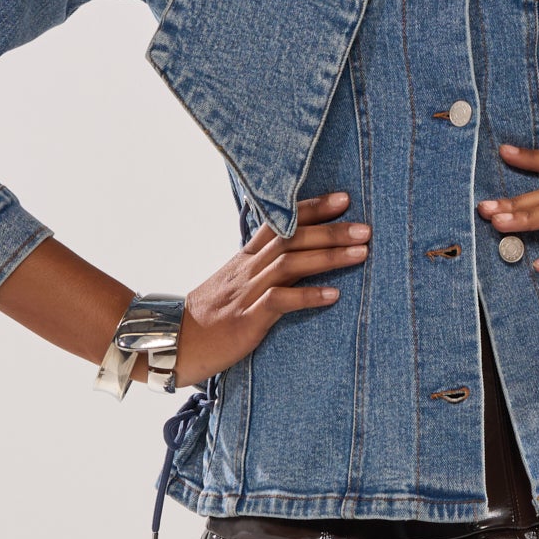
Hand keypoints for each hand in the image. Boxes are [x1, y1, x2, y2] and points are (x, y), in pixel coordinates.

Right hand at [176, 191, 369, 387]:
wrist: (172, 341)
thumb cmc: (207, 318)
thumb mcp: (233, 286)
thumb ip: (260, 272)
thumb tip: (294, 263)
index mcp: (245, 258)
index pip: (281, 223)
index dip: (312, 208)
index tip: (343, 198)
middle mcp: (248, 269)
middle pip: (293, 239)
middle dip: (331, 230)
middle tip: (366, 226)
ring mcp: (248, 291)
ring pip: (291, 264)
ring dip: (329, 256)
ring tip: (362, 253)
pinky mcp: (248, 318)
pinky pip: (280, 301)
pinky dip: (308, 296)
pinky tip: (333, 295)